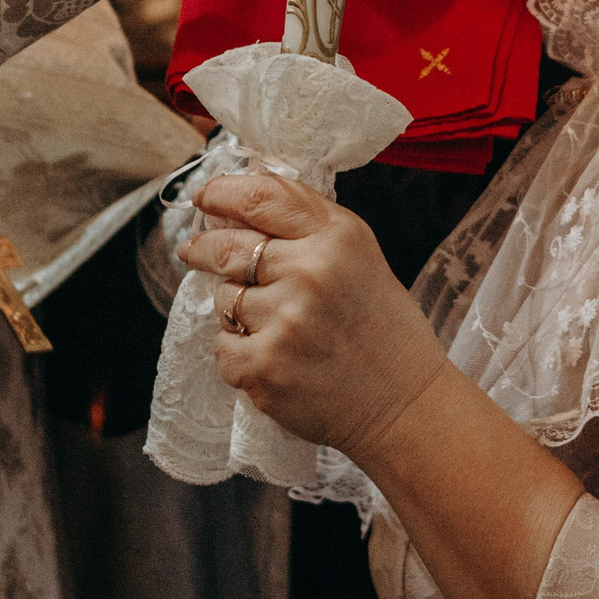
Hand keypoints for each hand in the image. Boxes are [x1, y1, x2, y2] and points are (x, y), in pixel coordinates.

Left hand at [179, 173, 448, 459]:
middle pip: (226, 246)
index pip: (260, 197)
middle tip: (194, 250)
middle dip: (203, 248)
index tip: (204, 198)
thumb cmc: (381, 328)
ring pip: (224, 298)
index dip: (221, 193)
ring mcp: (284, 321)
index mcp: (336, 237)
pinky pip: (222, 346)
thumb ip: (306, 224)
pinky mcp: (264, 366)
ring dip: (236, 308)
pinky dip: (238, 352)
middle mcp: (310, 272)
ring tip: (275, 325)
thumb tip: (235, 205)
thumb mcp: (360, 255)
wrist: (404, 405)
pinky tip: (273, 357)